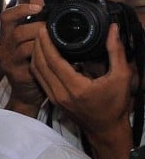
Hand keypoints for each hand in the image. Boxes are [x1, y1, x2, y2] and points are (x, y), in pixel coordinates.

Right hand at [0, 0, 46, 114]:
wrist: (28, 94)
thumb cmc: (33, 65)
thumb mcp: (32, 40)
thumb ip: (34, 19)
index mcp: (8, 37)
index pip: (7, 17)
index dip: (20, 8)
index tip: (38, 6)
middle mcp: (5, 48)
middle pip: (16, 30)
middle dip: (37, 26)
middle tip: (52, 28)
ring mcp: (9, 62)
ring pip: (22, 44)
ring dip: (41, 40)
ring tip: (55, 41)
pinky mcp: (17, 74)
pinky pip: (30, 61)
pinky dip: (43, 56)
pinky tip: (55, 56)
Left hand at [30, 22, 135, 138]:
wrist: (106, 130)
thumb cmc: (115, 106)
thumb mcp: (122, 77)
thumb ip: (116, 52)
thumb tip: (113, 29)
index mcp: (75, 88)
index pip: (53, 61)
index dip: (46, 43)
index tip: (45, 28)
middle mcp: (60, 93)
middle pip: (40, 64)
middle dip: (37, 44)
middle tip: (40, 28)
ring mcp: (54, 98)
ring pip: (36, 71)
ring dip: (35, 54)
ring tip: (40, 38)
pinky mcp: (52, 100)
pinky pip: (39, 78)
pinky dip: (38, 64)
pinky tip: (43, 54)